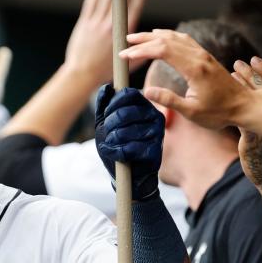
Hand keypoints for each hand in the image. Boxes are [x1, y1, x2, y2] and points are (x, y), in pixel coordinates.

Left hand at [63, 0, 147, 87]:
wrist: (83, 74)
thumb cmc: (107, 71)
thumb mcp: (129, 63)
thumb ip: (140, 51)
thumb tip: (149, 42)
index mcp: (122, 35)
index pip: (133, 11)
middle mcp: (110, 27)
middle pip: (119, 2)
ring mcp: (96, 24)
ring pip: (104, 0)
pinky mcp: (84, 24)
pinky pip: (89, 5)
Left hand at [94, 85, 163, 200]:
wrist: (129, 174)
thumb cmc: (118, 145)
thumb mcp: (105, 123)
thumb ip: (104, 105)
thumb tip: (107, 87)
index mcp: (145, 106)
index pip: (128, 94)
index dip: (112, 104)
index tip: (106, 116)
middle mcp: (155, 116)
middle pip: (125, 112)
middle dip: (110, 124)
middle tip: (107, 133)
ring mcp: (157, 134)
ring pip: (125, 131)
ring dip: (111, 139)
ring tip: (111, 144)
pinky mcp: (155, 151)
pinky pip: (130, 149)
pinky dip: (116, 152)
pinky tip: (115, 154)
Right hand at [120, 29, 246, 128]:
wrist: (244, 106)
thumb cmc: (219, 113)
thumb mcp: (192, 112)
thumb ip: (169, 100)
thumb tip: (146, 91)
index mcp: (194, 68)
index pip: (162, 51)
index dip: (141, 51)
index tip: (125, 56)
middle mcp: (199, 56)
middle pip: (166, 40)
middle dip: (143, 40)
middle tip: (125, 42)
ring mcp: (203, 54)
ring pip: (175, 37)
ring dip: (155, 35)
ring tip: (138, 37)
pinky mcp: (206, 56)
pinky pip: (184, 39)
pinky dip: (169, 36)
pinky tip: (162, 37)